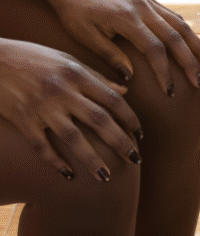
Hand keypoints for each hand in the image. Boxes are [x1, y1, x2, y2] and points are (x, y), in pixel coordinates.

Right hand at [0, 38, 142, 179]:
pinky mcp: (23, 120)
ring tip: (106, 177)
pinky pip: (41, 146)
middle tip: (135, 159)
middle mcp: (62, 91)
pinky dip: (55, 162)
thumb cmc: (33, 58)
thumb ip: (96, 77)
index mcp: (76, 74)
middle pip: (99, 121)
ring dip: (91, 160)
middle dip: (120, 142)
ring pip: (73, 138)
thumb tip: (125, 91)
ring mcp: (41, 107)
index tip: (140, 134)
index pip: (112, 100)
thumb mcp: (67, 60)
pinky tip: (69, 175)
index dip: (130, 119)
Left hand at [49, 0, 199, 95]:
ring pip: (182, 27)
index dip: (165, 72)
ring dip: (198, 49)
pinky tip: (198, 52)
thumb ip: (111, 56)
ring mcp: (150, 3)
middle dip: (191, 63)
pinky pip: (177, 20)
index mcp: (126, 18)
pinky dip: (190, 37)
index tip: (170, 92)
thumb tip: (131, 78)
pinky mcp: (152, 3)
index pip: (154, 48)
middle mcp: (143, 8)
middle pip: (176, 37)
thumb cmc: (76, 16)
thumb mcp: (86, 38)